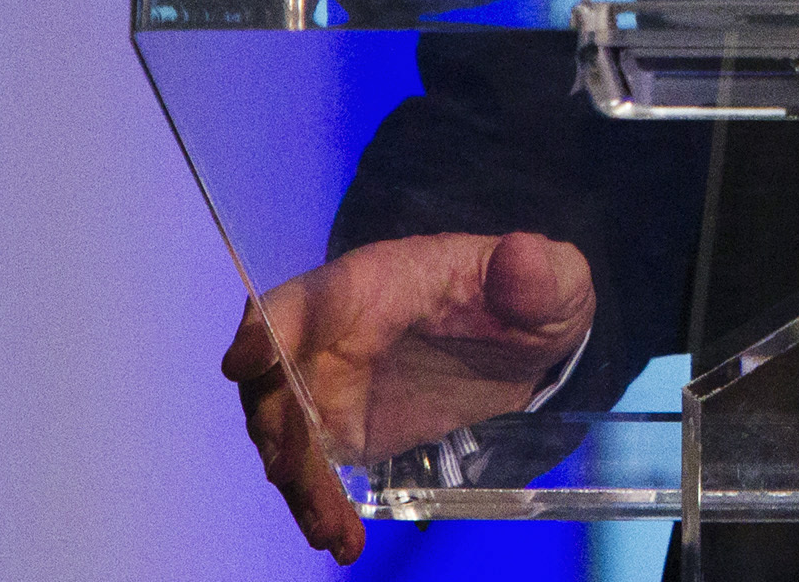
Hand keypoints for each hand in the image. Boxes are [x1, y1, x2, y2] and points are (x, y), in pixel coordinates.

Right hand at [220, 230, 595, 562]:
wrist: (525, 339)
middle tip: (296, 473)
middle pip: (277, 376)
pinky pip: (314, 470)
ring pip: (286, 433)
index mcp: (376, 283)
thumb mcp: (553, 279)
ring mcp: (331, 385)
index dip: (270, 325)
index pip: (310, 296)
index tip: (245, 359)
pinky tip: (342, 541)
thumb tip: (520, 258)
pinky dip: (319, 506)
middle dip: (278, 425)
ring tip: (329, 529)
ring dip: (299, 482)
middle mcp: (335, 334)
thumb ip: (537, 273)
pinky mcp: (343, 430)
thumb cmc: (529, 293)